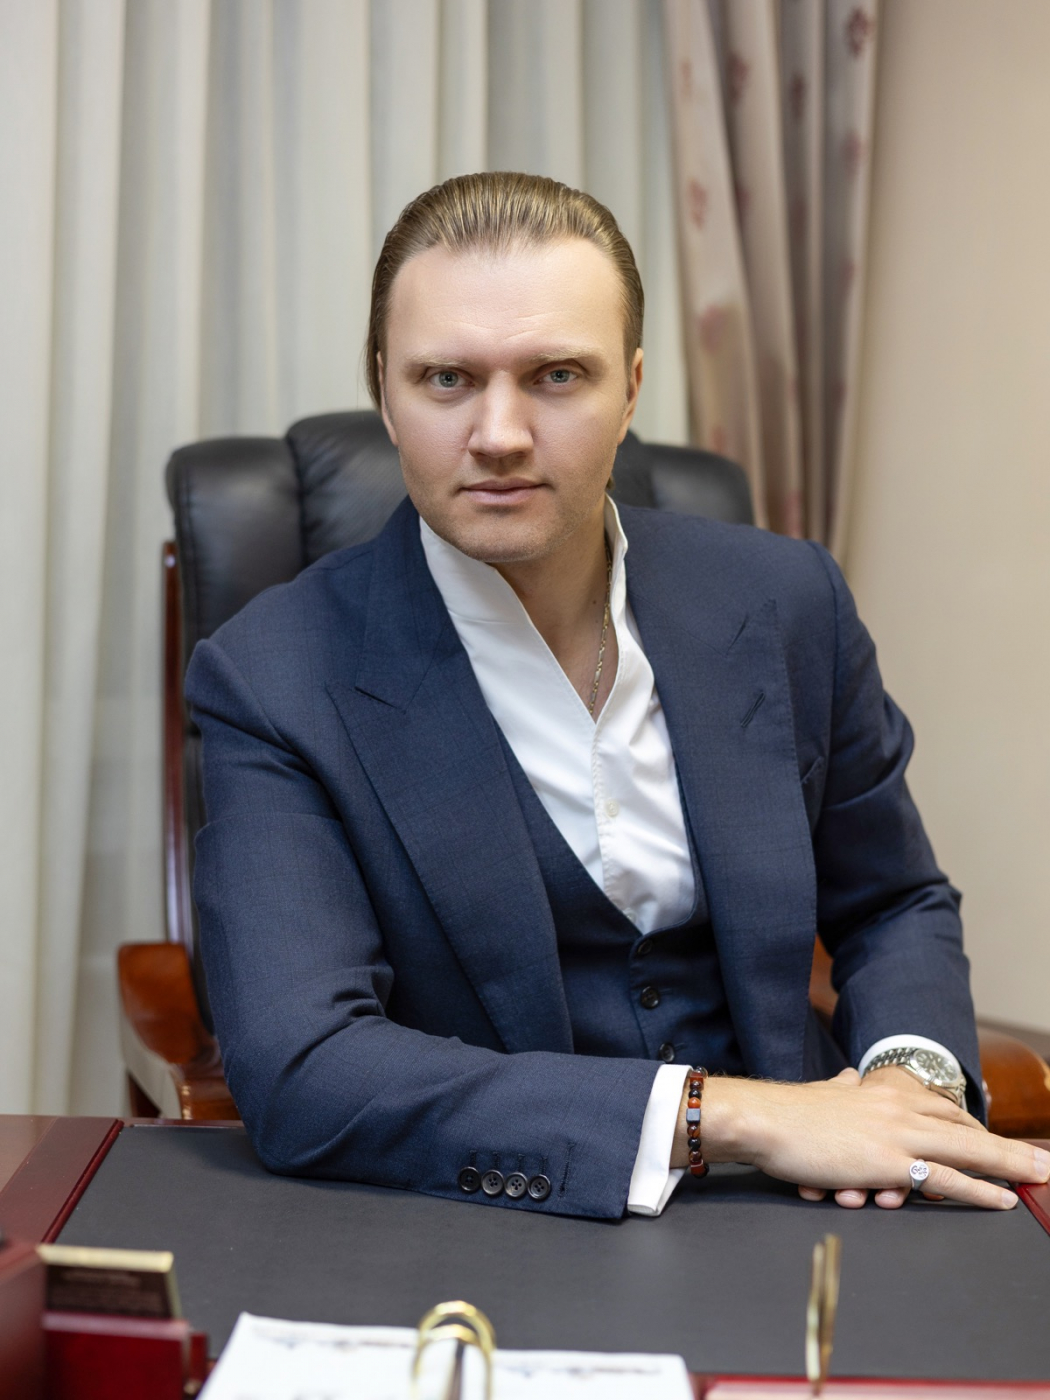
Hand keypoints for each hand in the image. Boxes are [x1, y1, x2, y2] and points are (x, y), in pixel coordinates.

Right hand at [673, 1066, 1049, 1209]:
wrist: (764, 1119)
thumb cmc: (789, 1112)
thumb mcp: (825, 1092)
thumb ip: (844, 1086)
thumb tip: (850, 1077)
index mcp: (884, 1092)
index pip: (942, 1110)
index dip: (974, 1128)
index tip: (998, 1141)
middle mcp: (899, 1108)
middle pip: (966, 1130)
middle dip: (1007, 1147)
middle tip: (1042, 1160)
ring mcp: (897, 1134)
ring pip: (968, 1152)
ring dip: (1009, 1166)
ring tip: (1040, 1175)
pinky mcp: (888, 1162)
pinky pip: (944, 1180)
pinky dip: (979, 1190)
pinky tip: (1003, 1198)